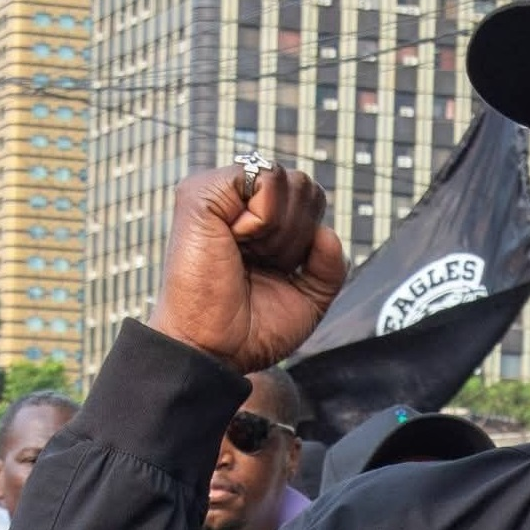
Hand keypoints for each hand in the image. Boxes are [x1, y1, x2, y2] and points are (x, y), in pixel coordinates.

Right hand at [149, 162, 347, 372]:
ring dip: (282, 231)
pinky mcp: (200, 194)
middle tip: (262, 263)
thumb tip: (326, 232)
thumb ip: (329, 265)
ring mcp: (217, 194)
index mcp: (258, 220)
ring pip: (286, 179)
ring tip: (248, 254)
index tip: (276, 269)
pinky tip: (236, 239)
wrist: (215, 350)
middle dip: (298, 234)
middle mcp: (236, 202)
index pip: (310, 198)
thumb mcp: (309, 297)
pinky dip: (265, 219)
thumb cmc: (250, 330)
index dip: (309, 237)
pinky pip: (264, 179)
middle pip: (304, 185)